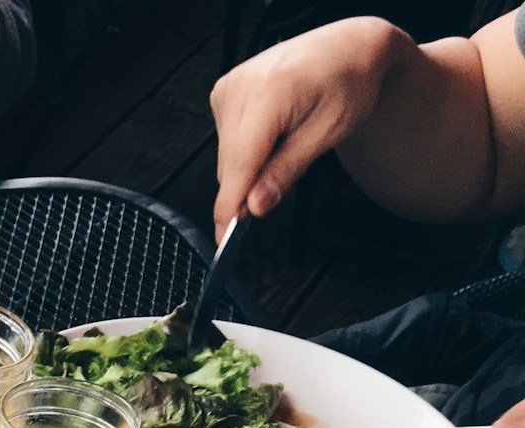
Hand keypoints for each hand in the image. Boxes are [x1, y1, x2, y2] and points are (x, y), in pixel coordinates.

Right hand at [209, 17, 403, 238]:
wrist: (346, 48)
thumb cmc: (348, 82)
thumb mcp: (328, 132)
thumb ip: (287, 170)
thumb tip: (256, 205)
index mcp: (272, 90)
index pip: (241, 161)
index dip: (231, 202)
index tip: (223, 235)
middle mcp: (243, 84)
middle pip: (231, 162)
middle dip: (248, 185)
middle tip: (277, 188)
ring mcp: (229, 86)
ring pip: (225, 155)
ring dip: (249, 166)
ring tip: (286, 143)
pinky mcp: (223, 91)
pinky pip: (225, 140)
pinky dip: (244, 150)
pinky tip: (272, 134)